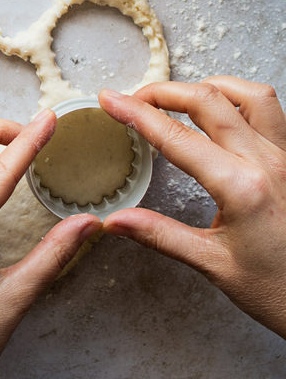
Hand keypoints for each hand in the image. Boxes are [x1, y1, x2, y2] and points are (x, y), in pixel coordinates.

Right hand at [99, 79, 285, 337]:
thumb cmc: (280, 290)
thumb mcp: (214, 265)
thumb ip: (161, 235)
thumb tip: (116, 221)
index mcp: (242, 188)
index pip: (177, 137)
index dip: (136, 114)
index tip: (110, 100)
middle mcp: (269, 164)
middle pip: (211, 101)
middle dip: (166, 92)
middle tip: (135, 99)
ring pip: (252, 96)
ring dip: (211, 87)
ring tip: (181, 98)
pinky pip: (274, 114)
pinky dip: (243, 102)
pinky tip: (223, 116)